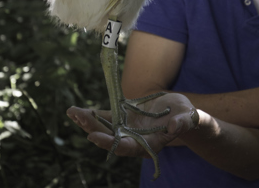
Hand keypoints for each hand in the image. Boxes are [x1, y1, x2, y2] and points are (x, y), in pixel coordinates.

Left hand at [67, 93, 197, 157]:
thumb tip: (174, 127)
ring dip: (88, 121)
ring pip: (104, 127)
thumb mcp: (186, 118)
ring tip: (71, 112)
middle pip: (110, 137)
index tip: (94, 137)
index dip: (109, 143)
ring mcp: (127, 129)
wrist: (180, 111)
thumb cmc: (186, 117)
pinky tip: (79, 111)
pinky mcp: (125, 118)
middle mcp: (133, 139)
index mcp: (147, 145)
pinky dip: (94, 114)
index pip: (125, 147)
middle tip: (77, 117)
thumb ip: (181, 123)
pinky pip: (107, 117)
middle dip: (93, 128)